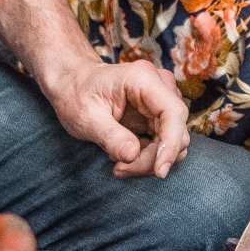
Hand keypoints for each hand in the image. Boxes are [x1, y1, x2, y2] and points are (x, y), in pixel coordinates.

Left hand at [40, 58, 191, 176]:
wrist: (74, 86)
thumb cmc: (77, 95)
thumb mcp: (86, 117)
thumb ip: (110, 136)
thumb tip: (132, 155)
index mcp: (143, 79)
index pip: (173, 113)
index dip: (171, 144)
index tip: (159, 171)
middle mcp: (160, 86)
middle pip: (176, 131)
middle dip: (153, 158)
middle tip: (119, 168)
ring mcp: (162, 101)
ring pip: (174, 141)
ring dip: (150, 160)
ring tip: (117, 163)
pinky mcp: (160, 115)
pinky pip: (165, 143)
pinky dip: (148, 157)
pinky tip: (122, 156)